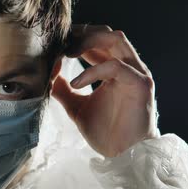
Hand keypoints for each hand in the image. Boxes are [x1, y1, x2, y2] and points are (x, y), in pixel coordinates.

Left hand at [50, 24, 159, 157]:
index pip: (97, 39)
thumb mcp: (76, 106)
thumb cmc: (106, 132)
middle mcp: (128, 66)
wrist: (124, 156)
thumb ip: (63, 89)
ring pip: (115, 39)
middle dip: (81, 34)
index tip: (56, 44)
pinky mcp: (139, 84)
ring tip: (67, 53)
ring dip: (88, 41)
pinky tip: (76, 83)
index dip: (76, 37)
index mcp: (115, 68)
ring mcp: (136, 73)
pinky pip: (115, 66)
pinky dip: (92, 71)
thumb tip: (48, 74)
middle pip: (106, 33)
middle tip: (59, 44)